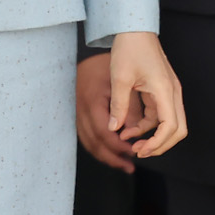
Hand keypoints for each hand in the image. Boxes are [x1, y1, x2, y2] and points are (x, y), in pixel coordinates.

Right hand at [74, 52, 135, 171]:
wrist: (90, 49)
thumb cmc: (109, 61)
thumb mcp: (123, 82)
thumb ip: (128, 109)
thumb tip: (134, 134)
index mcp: (92, 101)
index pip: (106, 134)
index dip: (121, 147)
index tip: (137, 151)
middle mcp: (81, 108)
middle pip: (94, 143)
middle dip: (113, 157)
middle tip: (130, 165)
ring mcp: (77, 110)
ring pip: (89, 142)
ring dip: (106, 155)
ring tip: (123, 164)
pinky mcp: (79, 110)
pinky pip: (86, 135)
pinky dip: (99, 146)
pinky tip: (111, 150)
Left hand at [107, 31, 186, 157]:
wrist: (134, 29)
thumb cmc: (129, 48)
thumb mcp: (119, 77)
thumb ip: (119, 105)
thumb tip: (115, 129)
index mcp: (166, 90)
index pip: (171, 127)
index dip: (158, 143)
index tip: (141, 150)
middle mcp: (173, 93)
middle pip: (177, 129)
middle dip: (159, 144)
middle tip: (138, 151)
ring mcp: (169, 91)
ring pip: (168, 123)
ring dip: (151, 135)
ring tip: (129, 141)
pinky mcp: (162, 90)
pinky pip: (159, 113)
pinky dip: (147, 124)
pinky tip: (129, 127)